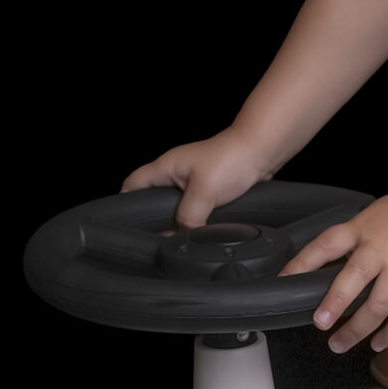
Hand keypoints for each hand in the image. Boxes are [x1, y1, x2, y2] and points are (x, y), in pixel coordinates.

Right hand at [121, 130, 271, 226]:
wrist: (262, 151)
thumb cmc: (232, 158)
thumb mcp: (204, 191)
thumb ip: (189, 216)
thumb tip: (183, 235)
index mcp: (166, 167)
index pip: (132, 184)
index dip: (126, 203)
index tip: (127, 224)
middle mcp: (176, 174)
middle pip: (153, 201)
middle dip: (155, 219)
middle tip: (159, 237)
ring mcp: (193, 182)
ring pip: (176, 208)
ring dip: (180, 221)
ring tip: (181, 235)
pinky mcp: (209, 190)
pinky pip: (196, 210)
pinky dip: (197, 220)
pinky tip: (202, 230)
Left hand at [282, 184, 387, 355]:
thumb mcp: (372, 215)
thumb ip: (352, 238)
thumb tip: (328, 264)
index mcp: (363, 230)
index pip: (326, 244)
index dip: (302, 262)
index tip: (284, 280)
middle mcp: (380, 252)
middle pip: (353, 279)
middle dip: (334, 303)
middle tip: (320, 323)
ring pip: (377, 307)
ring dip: (357, 330)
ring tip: (338, 344)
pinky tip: (376, 344)